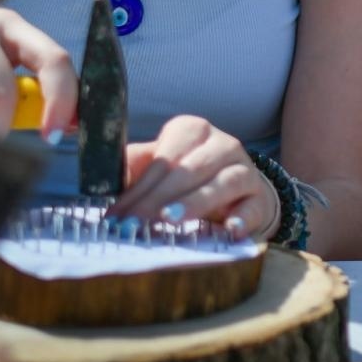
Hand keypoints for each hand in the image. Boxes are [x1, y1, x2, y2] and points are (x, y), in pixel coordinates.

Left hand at [110, 115, 279, 238]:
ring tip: (170, 219)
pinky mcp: (260, 196)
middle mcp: (223, 144)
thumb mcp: (165, 167)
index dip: (138, 188)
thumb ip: (138, 168)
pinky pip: (252, 206)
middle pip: (188, 170)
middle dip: (156, 200)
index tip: (117, 216)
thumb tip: (102, 177)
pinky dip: (242, 218)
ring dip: (194, 202)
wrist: (241, 190)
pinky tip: (230, 230)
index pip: (164, 159)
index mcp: (193, 131)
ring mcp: (245, 169)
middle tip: (134, 225)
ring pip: (222, 182)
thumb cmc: (192, 179)